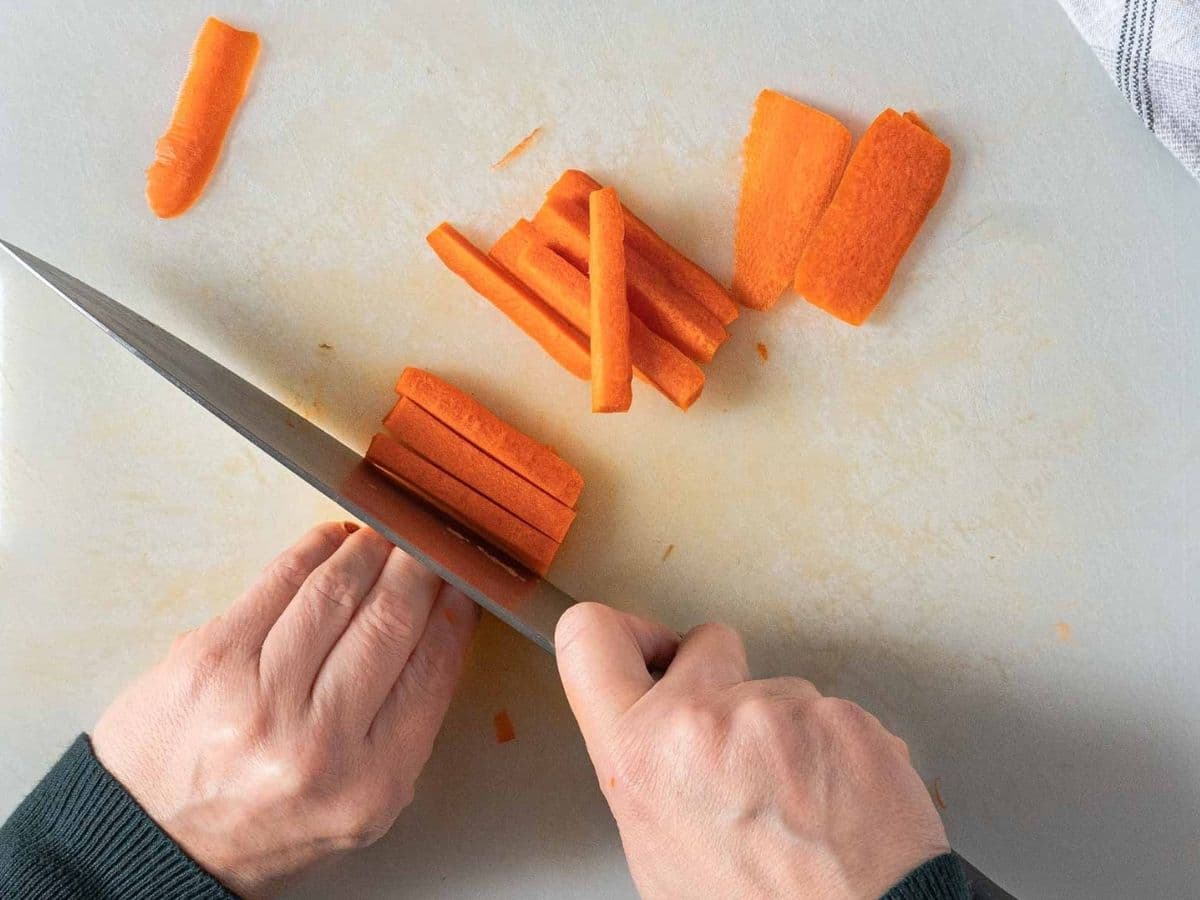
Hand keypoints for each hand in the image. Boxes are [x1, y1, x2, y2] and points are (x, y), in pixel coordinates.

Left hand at [92, 522, 478, 897]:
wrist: (155, 844)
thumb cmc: (264, 820)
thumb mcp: (361, 803)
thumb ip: (405, 721)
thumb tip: (440, 621)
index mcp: (371, 781)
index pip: (433, 668)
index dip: (455, 610)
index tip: (463, 582)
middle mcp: (318, 739)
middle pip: (390, 619)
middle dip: (419, 567)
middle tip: (430, 543)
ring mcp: (258, 694)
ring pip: (337, 590)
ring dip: (371, 550)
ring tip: (385, 538)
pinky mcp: (211, 657)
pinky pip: (280, 579)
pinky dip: (316, 549)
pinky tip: (335, 541)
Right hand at [555, 604, 948, 899]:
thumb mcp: (656, 851)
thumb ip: (646, 770)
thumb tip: (654, 731)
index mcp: (640, 756)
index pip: (589, 635)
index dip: (623, 633)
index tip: (649, 651)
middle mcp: (703, 720)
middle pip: (705, 640)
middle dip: (720, 677)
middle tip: (736, 743)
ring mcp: (781, 710)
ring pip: (777, 685)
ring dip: (784, 728)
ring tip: (797, 800)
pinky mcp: (844, 716)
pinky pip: (831, 712)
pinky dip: (833, 747)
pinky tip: (834, 800)